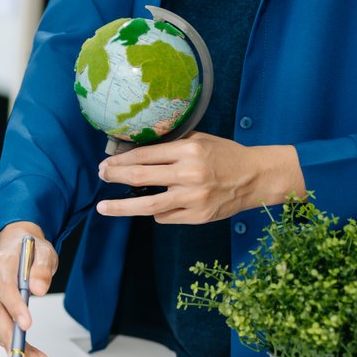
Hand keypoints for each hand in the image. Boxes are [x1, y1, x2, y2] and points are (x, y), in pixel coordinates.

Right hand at [0, 222, 58, 356]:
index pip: (5, 288)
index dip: (15, 307)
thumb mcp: (44, 253)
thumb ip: (42, 269)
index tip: (27, 325)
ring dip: (17, 349)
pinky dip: (12, 346)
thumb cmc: (30, 251)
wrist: (14, 247)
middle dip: (15, 340)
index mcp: (1, 264)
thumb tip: (39, 289)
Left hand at [95, 133, 304, 223]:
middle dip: (115, 176)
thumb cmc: (225, 156)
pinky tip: (156, 205)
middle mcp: (190, 174)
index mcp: (189, 151)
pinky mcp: (198, 216)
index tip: (106, 163)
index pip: (144, 155)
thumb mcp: (200, 140)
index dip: (121, 160)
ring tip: (103, 207)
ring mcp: (193, 198)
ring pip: (147, 205)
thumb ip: (171, 145)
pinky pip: (165, 217)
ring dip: (121, 207)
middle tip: (101, 176)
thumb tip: (135, 150)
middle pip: (140, 177)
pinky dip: (156, 211)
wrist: (255, 177)